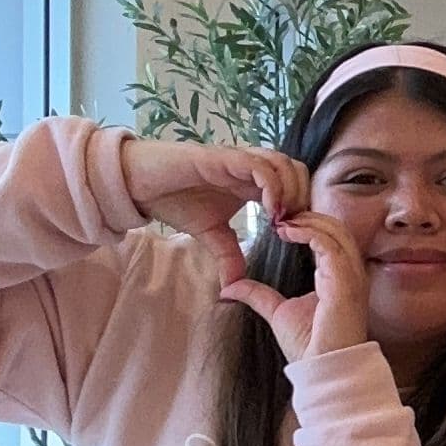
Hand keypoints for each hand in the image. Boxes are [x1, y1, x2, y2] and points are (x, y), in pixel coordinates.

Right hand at [118, 136, 306, 260]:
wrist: (141, 185)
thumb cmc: (175, 200)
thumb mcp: (210, 235)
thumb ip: (227, 256)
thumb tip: (233, 288)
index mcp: (252, 183)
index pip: (295, 186)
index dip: (302, 208)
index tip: (296, 236)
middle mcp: (251, 168)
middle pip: (298, 171)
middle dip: (304, 198)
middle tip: (293, 227)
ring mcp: (239, 160)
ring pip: (284, 164)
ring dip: (291, 192)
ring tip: (281, 219)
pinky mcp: (223, 157)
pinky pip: (258, 165)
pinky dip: (271, 185)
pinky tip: (268, 209)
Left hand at [214, 211, 369, 361]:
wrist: (322, 369)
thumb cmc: (309, 346)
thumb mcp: (278, 312)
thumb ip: (259, 294)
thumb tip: (230, 287)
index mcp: (340, 277)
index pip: (331, 238)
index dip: (308, 226)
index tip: (280, 224)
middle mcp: (351, 273)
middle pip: (336, 228)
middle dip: (309, 216)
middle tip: (280, 213)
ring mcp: (351, 276)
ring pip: (335, 231)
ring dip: (308, 221)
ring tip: (281, 221)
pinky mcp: (345, 281)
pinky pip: (329, 245)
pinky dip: (308, 233)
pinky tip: (287, 232)